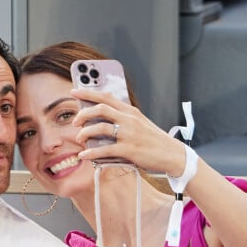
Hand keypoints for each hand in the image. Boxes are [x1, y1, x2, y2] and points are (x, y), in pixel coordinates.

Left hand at [70, 88, 184, 175]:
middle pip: (100, 109)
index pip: (106, 96)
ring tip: (79, 139)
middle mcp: (129, 119)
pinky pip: (105, 150)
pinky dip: (91, 152)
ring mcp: (129, 134)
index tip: (74, 91)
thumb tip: (103, 118)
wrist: (173, 154)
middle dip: (83, 114)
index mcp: (130, 111)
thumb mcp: (140, 123)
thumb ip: (123, 118)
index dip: (88, 92)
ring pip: (100, 128)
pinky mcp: (129, 150)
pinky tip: (83, 155)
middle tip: (75, 122)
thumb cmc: (154, 140)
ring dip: (85, 133)